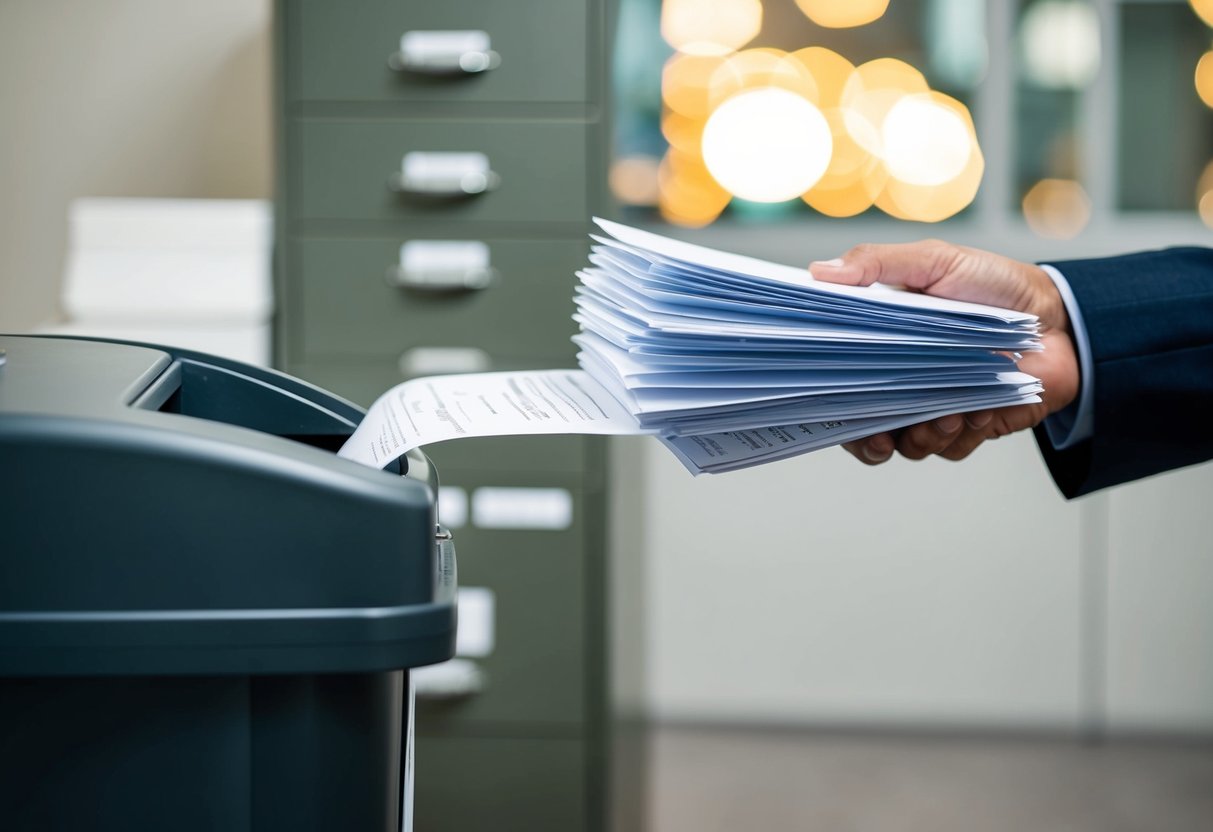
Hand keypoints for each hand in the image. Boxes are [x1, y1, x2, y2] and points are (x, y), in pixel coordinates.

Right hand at [808, 240, 1079, 464]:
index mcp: (881, 343)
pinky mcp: (968, 426)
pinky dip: (959, 436)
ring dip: (921, 436)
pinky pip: (949, 449)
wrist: (1063, 319)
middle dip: (869, 437)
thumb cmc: (994, 285)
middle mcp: (901, 379)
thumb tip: (820, 272)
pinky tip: (975, 413)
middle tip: (879, 436)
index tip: (825, 405)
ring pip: (906, 443)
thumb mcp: (934, 261)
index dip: (825, 397)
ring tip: (946, 415)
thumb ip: (877, 264)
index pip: (837, 377)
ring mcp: (933, 404)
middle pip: (863, 424)